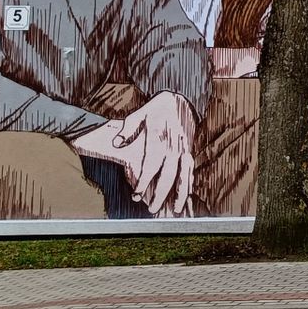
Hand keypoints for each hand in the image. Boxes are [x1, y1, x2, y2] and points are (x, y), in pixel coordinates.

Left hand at [78, 92, 197, 215]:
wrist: (180, 99)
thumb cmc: (157, 108)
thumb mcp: (139, 114)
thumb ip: (128, 129)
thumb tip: (116, 143)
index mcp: (160, 140)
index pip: (151, 166)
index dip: (144, 182)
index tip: (136, 195)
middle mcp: (174, 147)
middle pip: (168, 175)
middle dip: (161, 194)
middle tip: (152, 209)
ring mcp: (184, 149)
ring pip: (184, 175)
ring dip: (181, 193)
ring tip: (178, 209)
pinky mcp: (189, 150)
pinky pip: (191, 170)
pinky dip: (190, 183)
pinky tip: (187, 194)